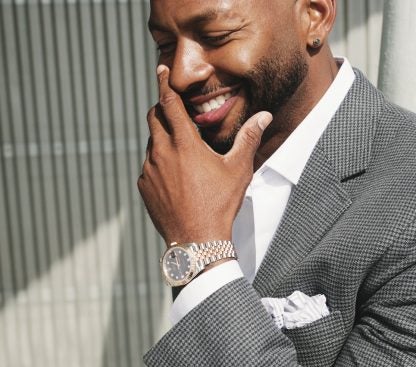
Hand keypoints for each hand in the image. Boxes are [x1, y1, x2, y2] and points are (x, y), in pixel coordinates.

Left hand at [138, 65, 272, 244]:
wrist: (197, 240)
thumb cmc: (220, 204)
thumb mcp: (238, 169)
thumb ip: (248, 138)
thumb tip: (264, 116)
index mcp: (184, 143)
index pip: (169, 103)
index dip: (164, 84)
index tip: (160, 71)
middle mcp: (162, 152)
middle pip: (153, 117)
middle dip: (162, 108)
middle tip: (175, 111)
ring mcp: (149, 170)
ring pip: (151, 143)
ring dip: (163, 138)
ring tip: (182, 152)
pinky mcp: (144, 186)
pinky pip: (148, 165)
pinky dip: (159, 162)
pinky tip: (176, 176)